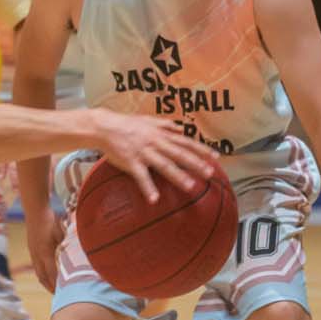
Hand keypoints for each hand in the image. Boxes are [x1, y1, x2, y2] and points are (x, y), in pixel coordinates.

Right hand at [25, 205, 63, 291]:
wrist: (35, 210)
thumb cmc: (50, 220)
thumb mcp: (61, 234)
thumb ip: (66, 246)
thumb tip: (73, 255)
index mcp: (45, 253)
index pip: (52, 274)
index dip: (57, 285)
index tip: (63, 293)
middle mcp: (37, 255)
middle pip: (43, 277)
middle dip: (50, 287)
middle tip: (58, 297)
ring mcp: (33, 253)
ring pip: (38, 272)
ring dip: (45, 282)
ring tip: (52, 288)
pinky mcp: (32, 250)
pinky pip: (36, 266)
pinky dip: (42, 274)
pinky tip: (47, 274)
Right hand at [97, 111, 216, 203]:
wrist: (104, 126)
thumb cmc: (126, 124)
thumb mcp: (148, 120)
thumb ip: (165, 125)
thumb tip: (181, 128)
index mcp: (161, 134)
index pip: (185, 141)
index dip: (201, 149)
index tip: (216, 157)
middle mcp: (155, 142)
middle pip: (179, 154)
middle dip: (195, 163)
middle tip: (209, 173)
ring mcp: (143, 152)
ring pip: (164, 165)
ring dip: (177, 175)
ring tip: (190, 186)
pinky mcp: (131, 162)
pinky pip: (141, 176)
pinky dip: (148, 187)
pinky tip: (154, 199)